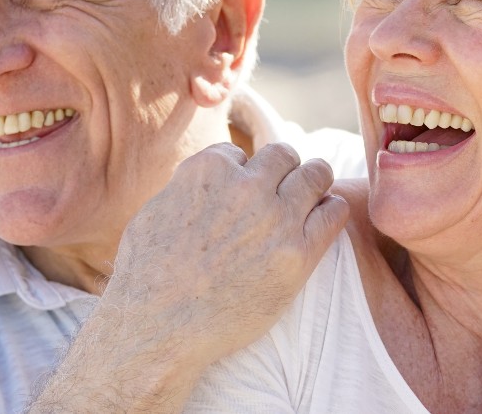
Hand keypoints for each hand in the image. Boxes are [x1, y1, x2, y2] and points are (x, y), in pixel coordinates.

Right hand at [108, 141, 348, 369]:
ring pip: (317, 174)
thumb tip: (203, 178)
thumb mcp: (154, 210)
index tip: (241, 194)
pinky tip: (324, 217)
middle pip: (285, 155)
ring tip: (314, 196)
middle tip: (283, 190)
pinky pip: (334, 213)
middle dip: (283, 170)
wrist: (158, 330)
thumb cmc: (147, 276)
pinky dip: (332, 210)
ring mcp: (276, 219)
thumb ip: (186, 186)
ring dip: (316, 182)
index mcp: (209, 170)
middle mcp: (246, 187)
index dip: (242, 172)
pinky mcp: (298, 254)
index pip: (241, 153)